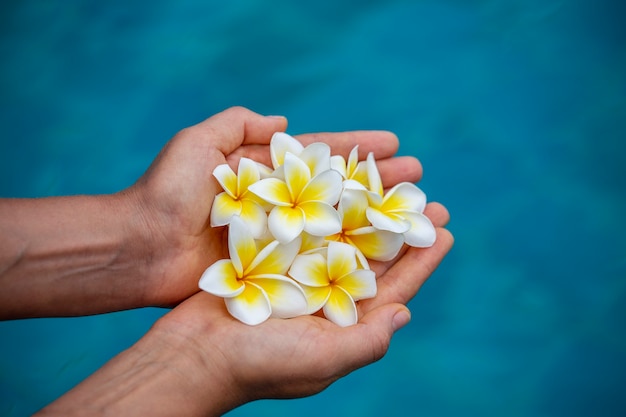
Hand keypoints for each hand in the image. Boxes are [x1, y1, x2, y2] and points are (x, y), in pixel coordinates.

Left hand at [126, 106, 424, 307]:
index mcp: (265, 172)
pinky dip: (348, 257)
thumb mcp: (198, 142)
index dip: (357, 149)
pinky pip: (317, 261)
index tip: (394, 143)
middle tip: (420, 180)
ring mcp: (279, 238)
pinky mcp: (274, 268)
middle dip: (379, 185)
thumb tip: (285, 123)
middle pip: (339, 192)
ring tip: (414, 216)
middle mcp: (278, 205)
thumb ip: (239, 124)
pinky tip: (381, 255)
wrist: (140, 248)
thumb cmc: (166, 192)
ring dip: (375, 221)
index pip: (321, 157)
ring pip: (336, 227)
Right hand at [139, 202, 452, 414]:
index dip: (421, 263)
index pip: (394, 291)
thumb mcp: (321, 360)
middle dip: (400, 230)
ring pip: (342, 239)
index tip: (446, 232)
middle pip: (374, 258)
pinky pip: (306, 230)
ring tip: (391, 186)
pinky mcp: (272, 261)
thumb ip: (367, 341)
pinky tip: (341, 187)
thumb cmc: (257, 363)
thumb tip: (405, 314)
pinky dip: (324, 210)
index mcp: (343, 325)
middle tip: (427, 200)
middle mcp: (325, 300)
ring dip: (367, 213)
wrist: (191, 354)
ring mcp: (299, 279)